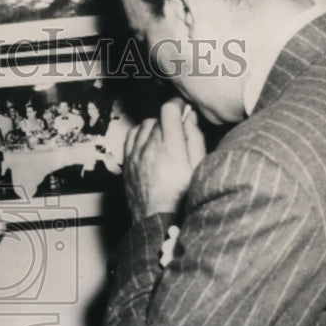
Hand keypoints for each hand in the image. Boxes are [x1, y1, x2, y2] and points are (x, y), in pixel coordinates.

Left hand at [123, 98, 205, 222]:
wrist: (156, 220)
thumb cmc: (181, 198)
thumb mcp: (198, 168)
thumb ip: (195, 139)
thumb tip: (189, 117)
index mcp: (170, 147)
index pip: (169, 109)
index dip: (178, 104)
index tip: (183, 108)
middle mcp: (149, 147)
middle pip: (157, 117)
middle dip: (169, 118)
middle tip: (179, 127)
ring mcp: (135, 154)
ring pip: (144, 125)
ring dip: (155, 125)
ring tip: (165, 136)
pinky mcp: (127, 162)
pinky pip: (131, 136)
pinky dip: (141, 133)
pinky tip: (149, 141)